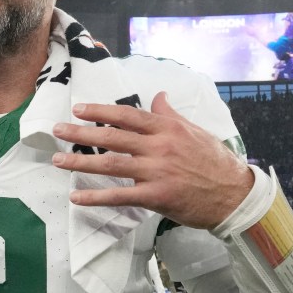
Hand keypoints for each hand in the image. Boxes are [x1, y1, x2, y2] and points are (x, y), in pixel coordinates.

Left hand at [51, 92, 253, 229]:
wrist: (235, 195)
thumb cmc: (215, 162)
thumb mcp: (194, 131)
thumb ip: (170, 115)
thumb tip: (158, 96)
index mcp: (167, 128)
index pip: (127, 115)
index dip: (100, 111)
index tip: (79, 109)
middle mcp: (159, 147)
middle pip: (112, 136)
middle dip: (81, 133)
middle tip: (57, 130)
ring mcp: (156, 172)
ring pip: (111, 164)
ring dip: (80, 162)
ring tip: (57, 160)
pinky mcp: (156, 196)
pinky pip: (119, 196)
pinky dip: (95, 196)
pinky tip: (77, 196)